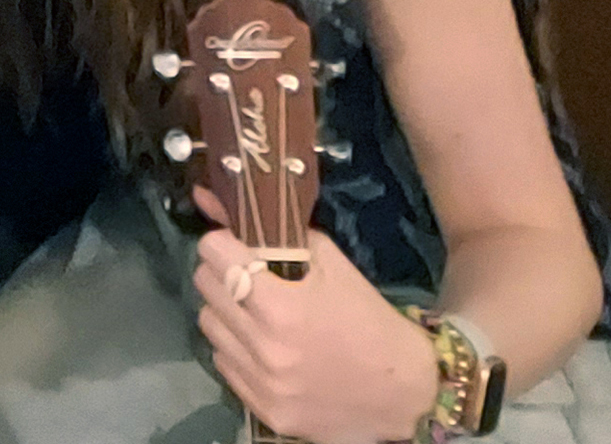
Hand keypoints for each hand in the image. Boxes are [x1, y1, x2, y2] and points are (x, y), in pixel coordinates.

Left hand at [192, 217, 438, 443]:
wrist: (405, 395)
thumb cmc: (371, 322)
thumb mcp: (334, 267)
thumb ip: (279, 233)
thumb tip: (219, 201)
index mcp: (281, 305)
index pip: (214, 254)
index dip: (221, 242)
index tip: (233, 243)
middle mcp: (263, 346)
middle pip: (205, 287)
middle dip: (221, 272)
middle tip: (245, 275)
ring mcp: (261, 382)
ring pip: (209, 325)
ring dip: (226, 311)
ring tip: (254, 312)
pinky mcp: (263, 409)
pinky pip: (223, 364)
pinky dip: (235, 349)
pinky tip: (262, 346)